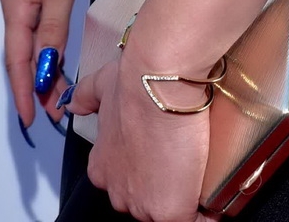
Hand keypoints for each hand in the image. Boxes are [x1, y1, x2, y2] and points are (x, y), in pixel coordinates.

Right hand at [0, 0, 89, 133]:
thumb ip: (53, 30)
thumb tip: (46, 69)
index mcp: (15, 7)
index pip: (17, 60)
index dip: (25, 91)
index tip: (31, 121)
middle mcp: (14, 5)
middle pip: (21, 55)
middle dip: (33, 86)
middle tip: (52, 114)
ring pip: (29, 43)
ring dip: (41, 69)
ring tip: (57, 94)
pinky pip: (36, 28)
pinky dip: (45, 48)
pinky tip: (56, 57)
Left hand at [67, 37, 210, 219]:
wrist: (159, 81)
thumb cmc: (134, 81)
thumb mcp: (103, 85)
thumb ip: (86, 97)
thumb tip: (74, 103)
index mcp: (103, 166)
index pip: (124, 180)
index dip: (144, 170)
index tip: (160, 156)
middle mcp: (117, 191)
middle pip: (143, 198)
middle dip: (161, 183)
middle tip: (180, 158)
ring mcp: (142, 205)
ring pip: (164, 210)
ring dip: (181, 194)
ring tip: (198, 172)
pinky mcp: (169, 211)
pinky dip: (204, 215)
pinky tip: (213, 201)